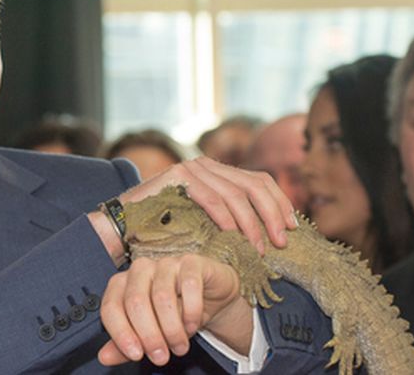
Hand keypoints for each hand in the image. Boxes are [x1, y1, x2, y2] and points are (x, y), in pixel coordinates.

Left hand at [97, 254, 253, 366]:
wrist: (209, 298)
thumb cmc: (175, 312)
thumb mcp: (148, 332)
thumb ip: (125, 344)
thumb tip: (104, 357)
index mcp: (122, 284)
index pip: (111, 306)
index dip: (121, 333)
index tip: (136, 355)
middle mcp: (140, 269)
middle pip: (135, 302)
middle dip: (149, 335)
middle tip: (161, 357)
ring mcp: (166, 263)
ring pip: (162, 296)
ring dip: (172, 329)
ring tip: (179, 346)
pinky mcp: (191, 262)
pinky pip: (189, 285)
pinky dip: (191, 311)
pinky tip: (192, 325)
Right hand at [121, 156, 297, 252]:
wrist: (122, 227)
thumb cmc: (164, 231)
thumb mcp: (206, 223)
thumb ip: (231, 219)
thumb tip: (271, 233)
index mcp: (218, 172)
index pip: (260, 179)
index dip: (280, 202)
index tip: (292, 227)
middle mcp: (207, 165)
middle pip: (254, 183)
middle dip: (272, 213)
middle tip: (281, 241)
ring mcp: (192, 168)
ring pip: (235, 193)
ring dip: (251, 223)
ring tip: (258, 248)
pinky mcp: (177, 176)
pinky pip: (210, 197)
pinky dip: (225, 217)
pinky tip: (233, 235)